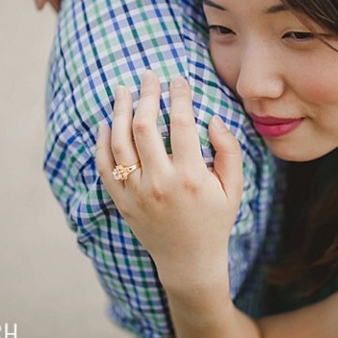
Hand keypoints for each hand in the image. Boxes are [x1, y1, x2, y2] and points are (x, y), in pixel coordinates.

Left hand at [95, 71, 243, 290]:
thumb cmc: (215, 220)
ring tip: (123, 90)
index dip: (179, 95)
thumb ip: (229, 150)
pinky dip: (102, 142)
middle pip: (144, 124)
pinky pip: (105, 166)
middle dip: (146, 94)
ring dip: (119, 111)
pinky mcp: (121, 202)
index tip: (178, 79)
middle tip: (148, 75)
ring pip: (119, 141)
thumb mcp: (235, 187)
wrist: (189, 261)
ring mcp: (136, 192)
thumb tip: (213, 118)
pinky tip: (106, 123)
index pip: (181, 122)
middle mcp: (159, 182)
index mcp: (191, 176)